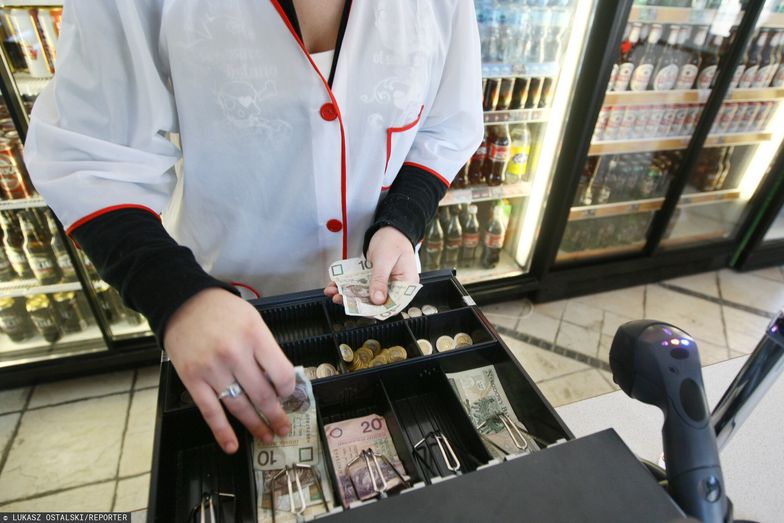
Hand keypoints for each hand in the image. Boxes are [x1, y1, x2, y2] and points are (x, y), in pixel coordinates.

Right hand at [163, 288, 295, 453]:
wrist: (183, 302)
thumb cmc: (222, 311)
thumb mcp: (253, 321)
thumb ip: (266, 349)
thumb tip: (280, 382)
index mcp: (254, 336)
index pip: (281, 374)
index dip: (288, 390)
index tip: (288, 395)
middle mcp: (234, 354)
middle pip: (263, 394)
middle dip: (276, 415)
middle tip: (284, 427)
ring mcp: (212, 369)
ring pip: (239, 406)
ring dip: (256, 425)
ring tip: (267, 436)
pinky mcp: (192, 380)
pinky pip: (210, 412)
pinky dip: (222, 432)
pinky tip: (232, 445)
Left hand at [324, 226, 418, 304]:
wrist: (389, 229)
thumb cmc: (392, 240)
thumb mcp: (385, 260)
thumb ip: (380, 280)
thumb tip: (377, 300)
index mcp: (406, 285)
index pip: (392, 306)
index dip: (375, 311)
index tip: (358, 309)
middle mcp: (396, 288)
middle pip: (377, 303)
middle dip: (356, 303)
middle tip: (339, 298)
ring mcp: (385, 285)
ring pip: (366, 296)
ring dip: (349, 295)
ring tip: (333, 292)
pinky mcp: (375, 280)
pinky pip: (362, 287)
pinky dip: (349, 287)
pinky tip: (336, 285)